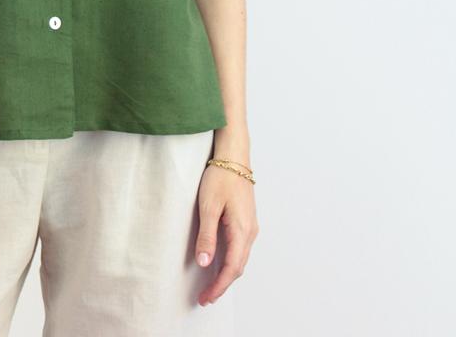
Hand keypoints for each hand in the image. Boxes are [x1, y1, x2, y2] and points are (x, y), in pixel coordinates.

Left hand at [193, 162, 257, 306]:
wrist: (234, 157)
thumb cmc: (220, 178)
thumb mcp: (208, 206)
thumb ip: (207, 236)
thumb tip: (204, 263)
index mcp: (242, 231)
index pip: (231, 268)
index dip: (219, 286)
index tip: (206, 298)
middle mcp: (250, 232)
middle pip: (238, 267)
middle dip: (222, 284)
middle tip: (205, 297)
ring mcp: (250, 226)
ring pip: (240, 259)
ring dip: (226, 274)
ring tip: (211, 285)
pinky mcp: (247, 220)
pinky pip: (240, 248)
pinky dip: (231, 261)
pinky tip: (220, 262)